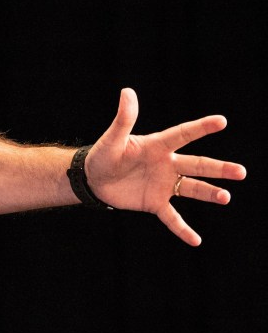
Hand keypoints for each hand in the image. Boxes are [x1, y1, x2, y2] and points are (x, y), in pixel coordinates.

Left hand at [85, 89, 245, 245]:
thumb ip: (123, 119)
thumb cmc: (103, 154)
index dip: (201, 128)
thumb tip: (127, 92)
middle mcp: (166, 164)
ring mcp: (163, 185)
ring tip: (226, 198)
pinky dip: (182, 229)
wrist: (93, 179)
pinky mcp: (155, 203)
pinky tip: (196, 240)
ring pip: (192, 189)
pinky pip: (172, 218)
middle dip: (219, 169)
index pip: (183, 135)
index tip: (222, 121)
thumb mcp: (112, 138)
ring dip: (209, 194)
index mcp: (157, 146)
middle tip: (241, 172)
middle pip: (197, 165)